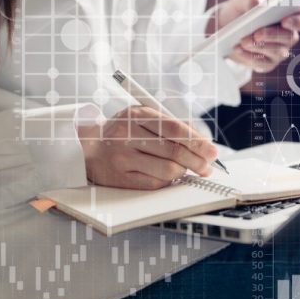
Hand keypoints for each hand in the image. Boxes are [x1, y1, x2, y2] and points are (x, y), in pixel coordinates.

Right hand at [77, 106, 217, 189]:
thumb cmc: (122, 132)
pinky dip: (168, 181)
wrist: (88, 147)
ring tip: (189, 170)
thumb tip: (201, 141)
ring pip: (167, 170)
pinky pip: (154, 183)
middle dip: (197, 161)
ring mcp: (122, 158)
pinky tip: (171, 176)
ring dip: (184, 172)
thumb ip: (168, 124)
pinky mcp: (120, 178)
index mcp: (135, 115)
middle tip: (208, 166)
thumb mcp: (141, 118)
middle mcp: (127, 135)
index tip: (212, 151)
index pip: (174, 128)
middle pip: (173, 151)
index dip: (197, 141)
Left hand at [207, 0, 299, 72]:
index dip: (298, 22)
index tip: (284, 21)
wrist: (226, 27)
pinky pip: (262, 63)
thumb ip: (250, 0)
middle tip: (257, 34)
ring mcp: (280, 51)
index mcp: (292, 15)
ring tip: (243, 41)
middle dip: (273, 35)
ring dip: (259, 46)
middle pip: (291, 38)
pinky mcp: (268, 63)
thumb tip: (257, 5)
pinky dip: (248, 56)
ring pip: (277, 51)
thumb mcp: (243, 1)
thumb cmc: (242, 10)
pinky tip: (238, 49)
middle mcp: (290, 35)